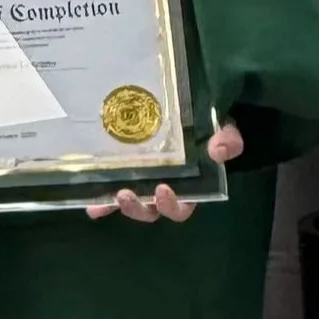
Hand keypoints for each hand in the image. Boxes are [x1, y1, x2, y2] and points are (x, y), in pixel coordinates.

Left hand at [89, 122, 244, 222]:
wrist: (192, 107)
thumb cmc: (210, 125)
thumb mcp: (224, 129)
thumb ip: (228, 139)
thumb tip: (219, 150)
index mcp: (189, 185)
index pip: (181, 206)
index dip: (172, 205)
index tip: (163, 190)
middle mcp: (163, 188)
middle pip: (151, 211)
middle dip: (138, 208)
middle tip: (126, 194)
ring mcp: (142, 180)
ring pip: (130, 203)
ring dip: (117, 204)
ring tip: (111, 195)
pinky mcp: (124, 170)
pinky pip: (111, 188)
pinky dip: (101, 199)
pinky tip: (90, 203)